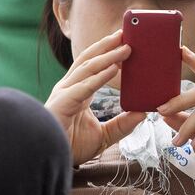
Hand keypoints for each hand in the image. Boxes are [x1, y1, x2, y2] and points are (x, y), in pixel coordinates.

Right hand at [44, 29, 146, 165]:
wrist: (51, 161)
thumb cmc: (71, 147)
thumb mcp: (104, 135)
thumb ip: (122, 124)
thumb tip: (143, 113)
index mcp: (78, 91)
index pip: (94, 66)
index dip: (108, 53)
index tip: (126, 42)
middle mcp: (69, 88)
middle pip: (90, 60)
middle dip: (107, 45)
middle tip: (126, 33)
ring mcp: (65, 93)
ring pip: (88, 68)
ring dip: (109, 56)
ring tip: (127, 47)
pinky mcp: (63, 103)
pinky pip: (85, 86)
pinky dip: (100, 76)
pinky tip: (115, 68)